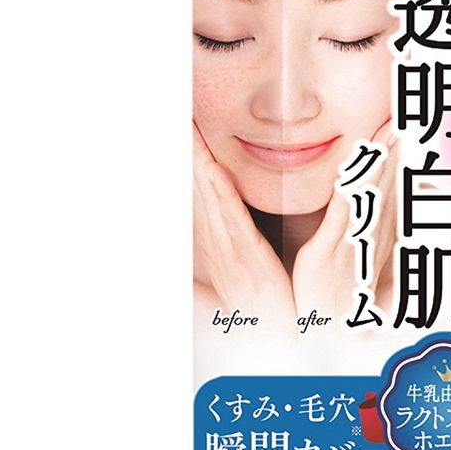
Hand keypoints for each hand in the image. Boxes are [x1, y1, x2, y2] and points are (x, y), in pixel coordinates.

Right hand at [193, 121, 294, 324]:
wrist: (272, 336)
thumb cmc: (265, 299)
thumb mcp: (249, 261)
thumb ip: (242, 232)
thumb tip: (238, 206)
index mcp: (222, 239)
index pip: (204, 187)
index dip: (192, 154)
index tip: (186, 123)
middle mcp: (219, 241)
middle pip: (197, 186)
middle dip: (187, 149)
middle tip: (178, 114)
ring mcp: (230, 250)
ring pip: (209, 196)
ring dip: (196, 160)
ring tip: (187, 128)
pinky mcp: (247, 260)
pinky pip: (232, 222)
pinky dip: (220, 195)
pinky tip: (212, 170)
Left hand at [292, 120, 398, 322]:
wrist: (327, 330)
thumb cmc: (339, 293)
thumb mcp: (358, 256)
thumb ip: (366, 228)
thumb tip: (366, 203)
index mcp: (379, 232)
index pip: (396, 185)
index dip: (405, 155)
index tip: (412, 124)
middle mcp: (373, 233)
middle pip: (392, 182)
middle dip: (403, 148)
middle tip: (413, 114)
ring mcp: (354, 240)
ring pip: (375, 192)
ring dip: (387, 161)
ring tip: (396, 128)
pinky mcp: (332, 249)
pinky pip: (347, 213)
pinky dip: (356, 189)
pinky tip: (363, 168)